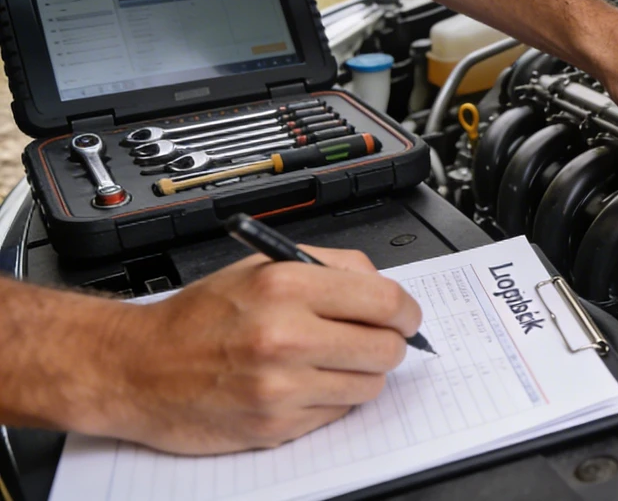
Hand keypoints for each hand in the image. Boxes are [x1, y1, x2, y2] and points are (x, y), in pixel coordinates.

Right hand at [99, 247, 419, 453]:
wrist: (136, 367)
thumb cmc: (198, 317)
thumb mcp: (262, 267)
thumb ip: (330, 268)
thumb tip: (385, 286)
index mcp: (286, 286)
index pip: (386, 302)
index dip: (407, 311)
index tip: (407, 316)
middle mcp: (285, 336)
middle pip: (386, 348)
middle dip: (389, 344)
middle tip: (373, 339)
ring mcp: (281, 386)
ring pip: (369, 385)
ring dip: (361, 374)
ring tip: (330, 360)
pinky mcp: (275, 425)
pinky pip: (337, 413)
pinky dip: (331, 399)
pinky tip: (302, 383)